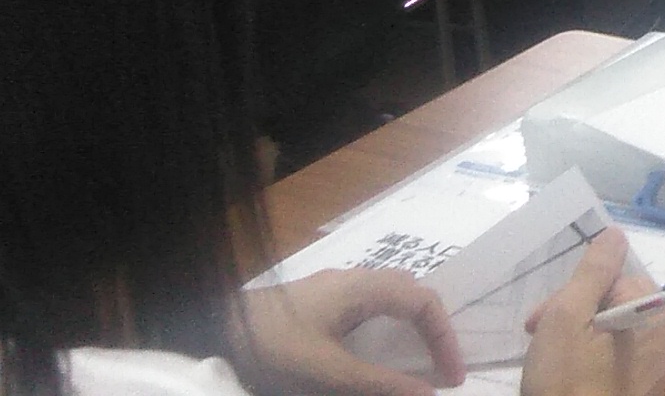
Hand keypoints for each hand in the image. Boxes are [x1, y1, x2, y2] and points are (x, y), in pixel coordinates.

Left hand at [232, 267, 461, 395]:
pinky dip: (384, 329)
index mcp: (361, 288)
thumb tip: (429, 394)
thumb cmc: (274, 346)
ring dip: (408, 328)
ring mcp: (333, 289)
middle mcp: (352, 280)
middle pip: (410, 295)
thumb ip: (380, 383)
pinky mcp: (317, 303)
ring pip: (388, 299)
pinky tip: (374, 354)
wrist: (214, 329)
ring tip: (416, 362)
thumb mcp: (329, 371)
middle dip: (432, 330)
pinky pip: (366, 308)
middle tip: (439, 368)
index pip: (423, 302)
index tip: (450, 378)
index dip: (445, 338)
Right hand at [522, 227, 664, 395]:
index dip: (577, 290)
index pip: (616, 277)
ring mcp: (651, 360)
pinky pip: (615, 345)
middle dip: (574, 307)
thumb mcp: (568, 316)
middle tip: (538, 329)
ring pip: (612, 320)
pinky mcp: (637, 379)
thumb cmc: (563, 378)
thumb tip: (616, 235)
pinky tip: (564, 359)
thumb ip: (594, 272)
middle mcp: (662, 336)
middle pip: (615, 297)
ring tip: (546, 347)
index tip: (543, 315)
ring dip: (577, 326)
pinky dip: (589, 346)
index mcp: (653, 317)